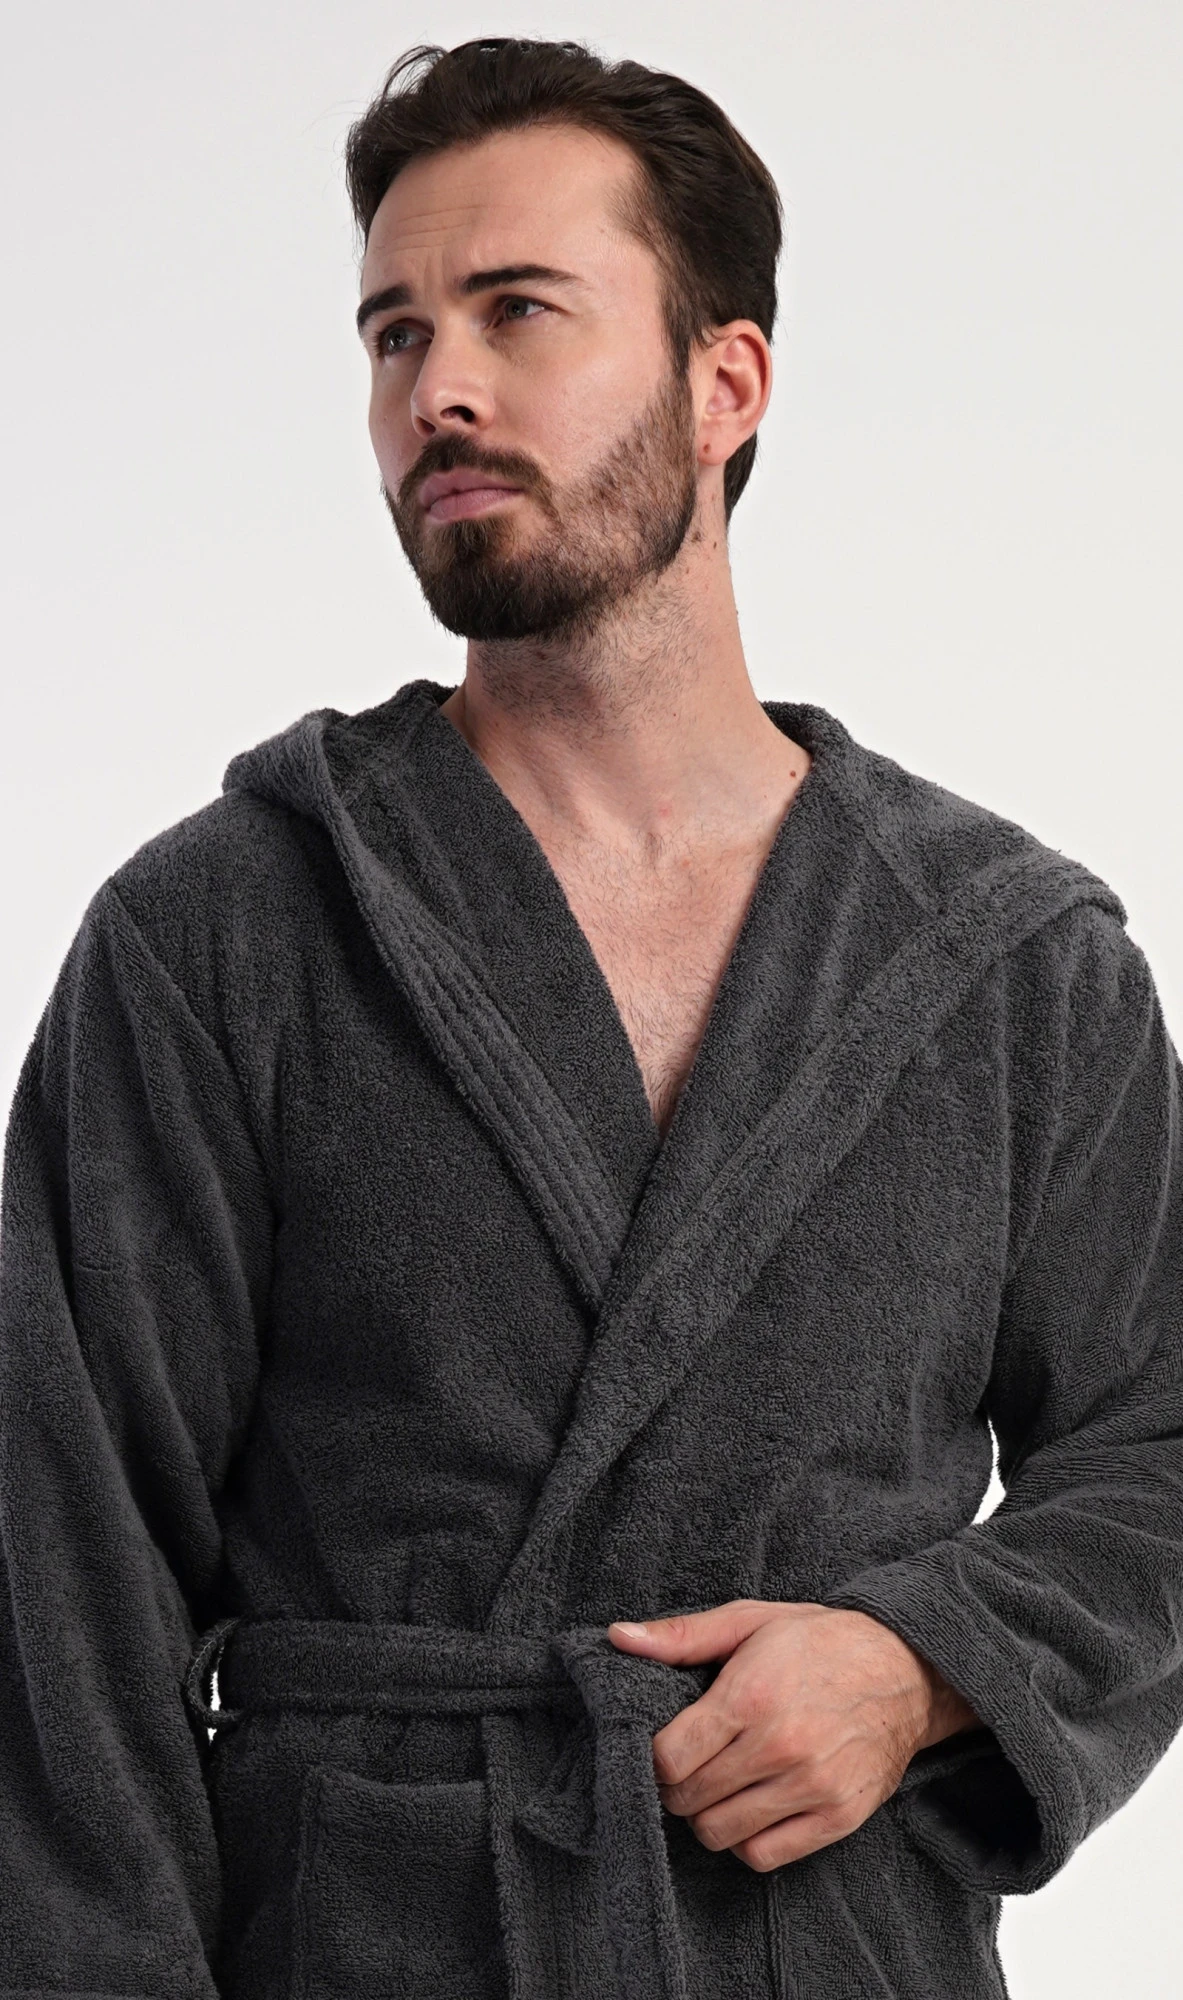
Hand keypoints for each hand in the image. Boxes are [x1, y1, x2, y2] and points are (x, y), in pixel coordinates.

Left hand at [606, 1598, 980, 1871]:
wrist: (905, 1671)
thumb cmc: (818, 1642)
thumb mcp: (749, 1621)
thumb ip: (680, 1635)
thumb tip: (618, 1637)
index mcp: (751, 1696)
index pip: (669, 1759)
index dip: (653, 1757)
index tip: (663, 1746)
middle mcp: (781, 1747)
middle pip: (689, 1799)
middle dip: (676, 1786)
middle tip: (688, 1765)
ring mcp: (811, 1787)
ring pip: (719, 1833)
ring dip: (706, 1814)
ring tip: (718, 1784)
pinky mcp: (836, 1818)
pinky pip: (763, 1855)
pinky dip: (745, 1839)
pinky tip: (750, 1806)